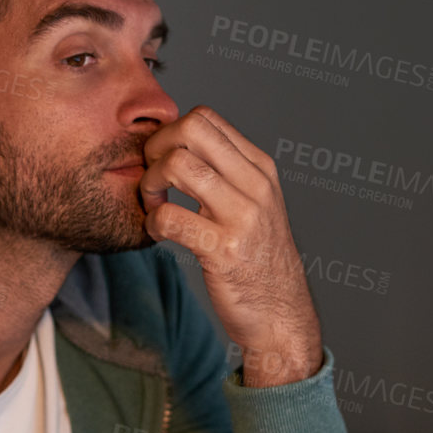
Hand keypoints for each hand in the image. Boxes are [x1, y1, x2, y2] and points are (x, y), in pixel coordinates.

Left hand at [140, 107, 321, 385]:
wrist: (281, 315)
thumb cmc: (258, 259)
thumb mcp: (256, 205)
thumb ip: (227, 172)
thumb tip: (178, 143)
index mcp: (260, 169)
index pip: (206, 118)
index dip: (170, 133)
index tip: (161, 161)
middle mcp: (255, 186)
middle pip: (190, 129)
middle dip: (156, 148)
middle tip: (152, 178)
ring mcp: (242, 217)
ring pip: (177, 165)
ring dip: (150, 184)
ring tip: (153, 205)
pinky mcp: (224, 250)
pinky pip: (169, 217)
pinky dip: (152, 222)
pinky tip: (159, 233)